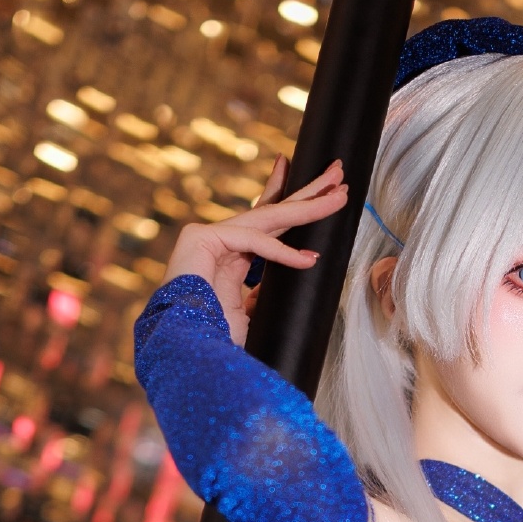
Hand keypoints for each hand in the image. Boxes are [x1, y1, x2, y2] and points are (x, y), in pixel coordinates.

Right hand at [163, 158, 347, 345]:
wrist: (183, 348)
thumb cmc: (212, 335)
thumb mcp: (250, 311)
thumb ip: (268, 290)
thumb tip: (297, 267)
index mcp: (233, 256)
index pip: (267, 221)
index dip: (291, 201)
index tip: (319, 188)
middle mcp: (223, 240)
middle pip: (272, 209)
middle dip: (308, 193)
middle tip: (338, 174)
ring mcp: (210, 235)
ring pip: (269, 216)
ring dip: (308, 206)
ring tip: (339, 195)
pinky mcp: (203, 238)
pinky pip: (253, 242)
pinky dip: (282, 253)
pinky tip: (307, 259)